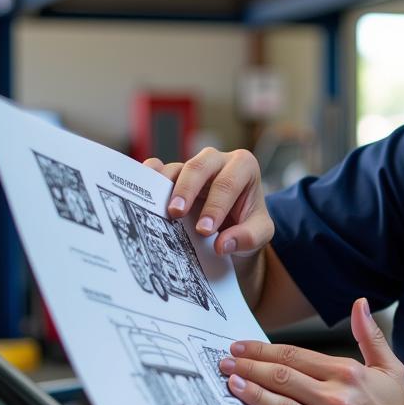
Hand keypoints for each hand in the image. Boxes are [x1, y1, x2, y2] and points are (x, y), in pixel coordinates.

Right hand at [143, 148, 273, 258]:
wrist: (234, 225)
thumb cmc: (248, 223)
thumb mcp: (260, 232)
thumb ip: (248, 237)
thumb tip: (222, 245)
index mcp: (244, 166)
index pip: (228, 183)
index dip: (215, 206)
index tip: (204, 230)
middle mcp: (217, 160)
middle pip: (199, 167)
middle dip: (187, 190)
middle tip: (177, 213)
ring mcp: (193, 165)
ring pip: (177, 168)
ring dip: (166, 187)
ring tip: (160, 208)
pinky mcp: (174, 174)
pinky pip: (158, 168)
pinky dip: (150, 176)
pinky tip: (143, 191)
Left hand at [220, 298, 403, 404]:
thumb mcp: (391, 370)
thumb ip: (370, 336)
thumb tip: (359, 304)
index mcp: (349, 376)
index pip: (295, 357)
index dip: (263, 351)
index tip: (240, 347)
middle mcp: (338, 402)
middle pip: (282, 379)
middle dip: (249, 369)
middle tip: (224, 363)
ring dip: (252, 396)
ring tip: (231, 385)